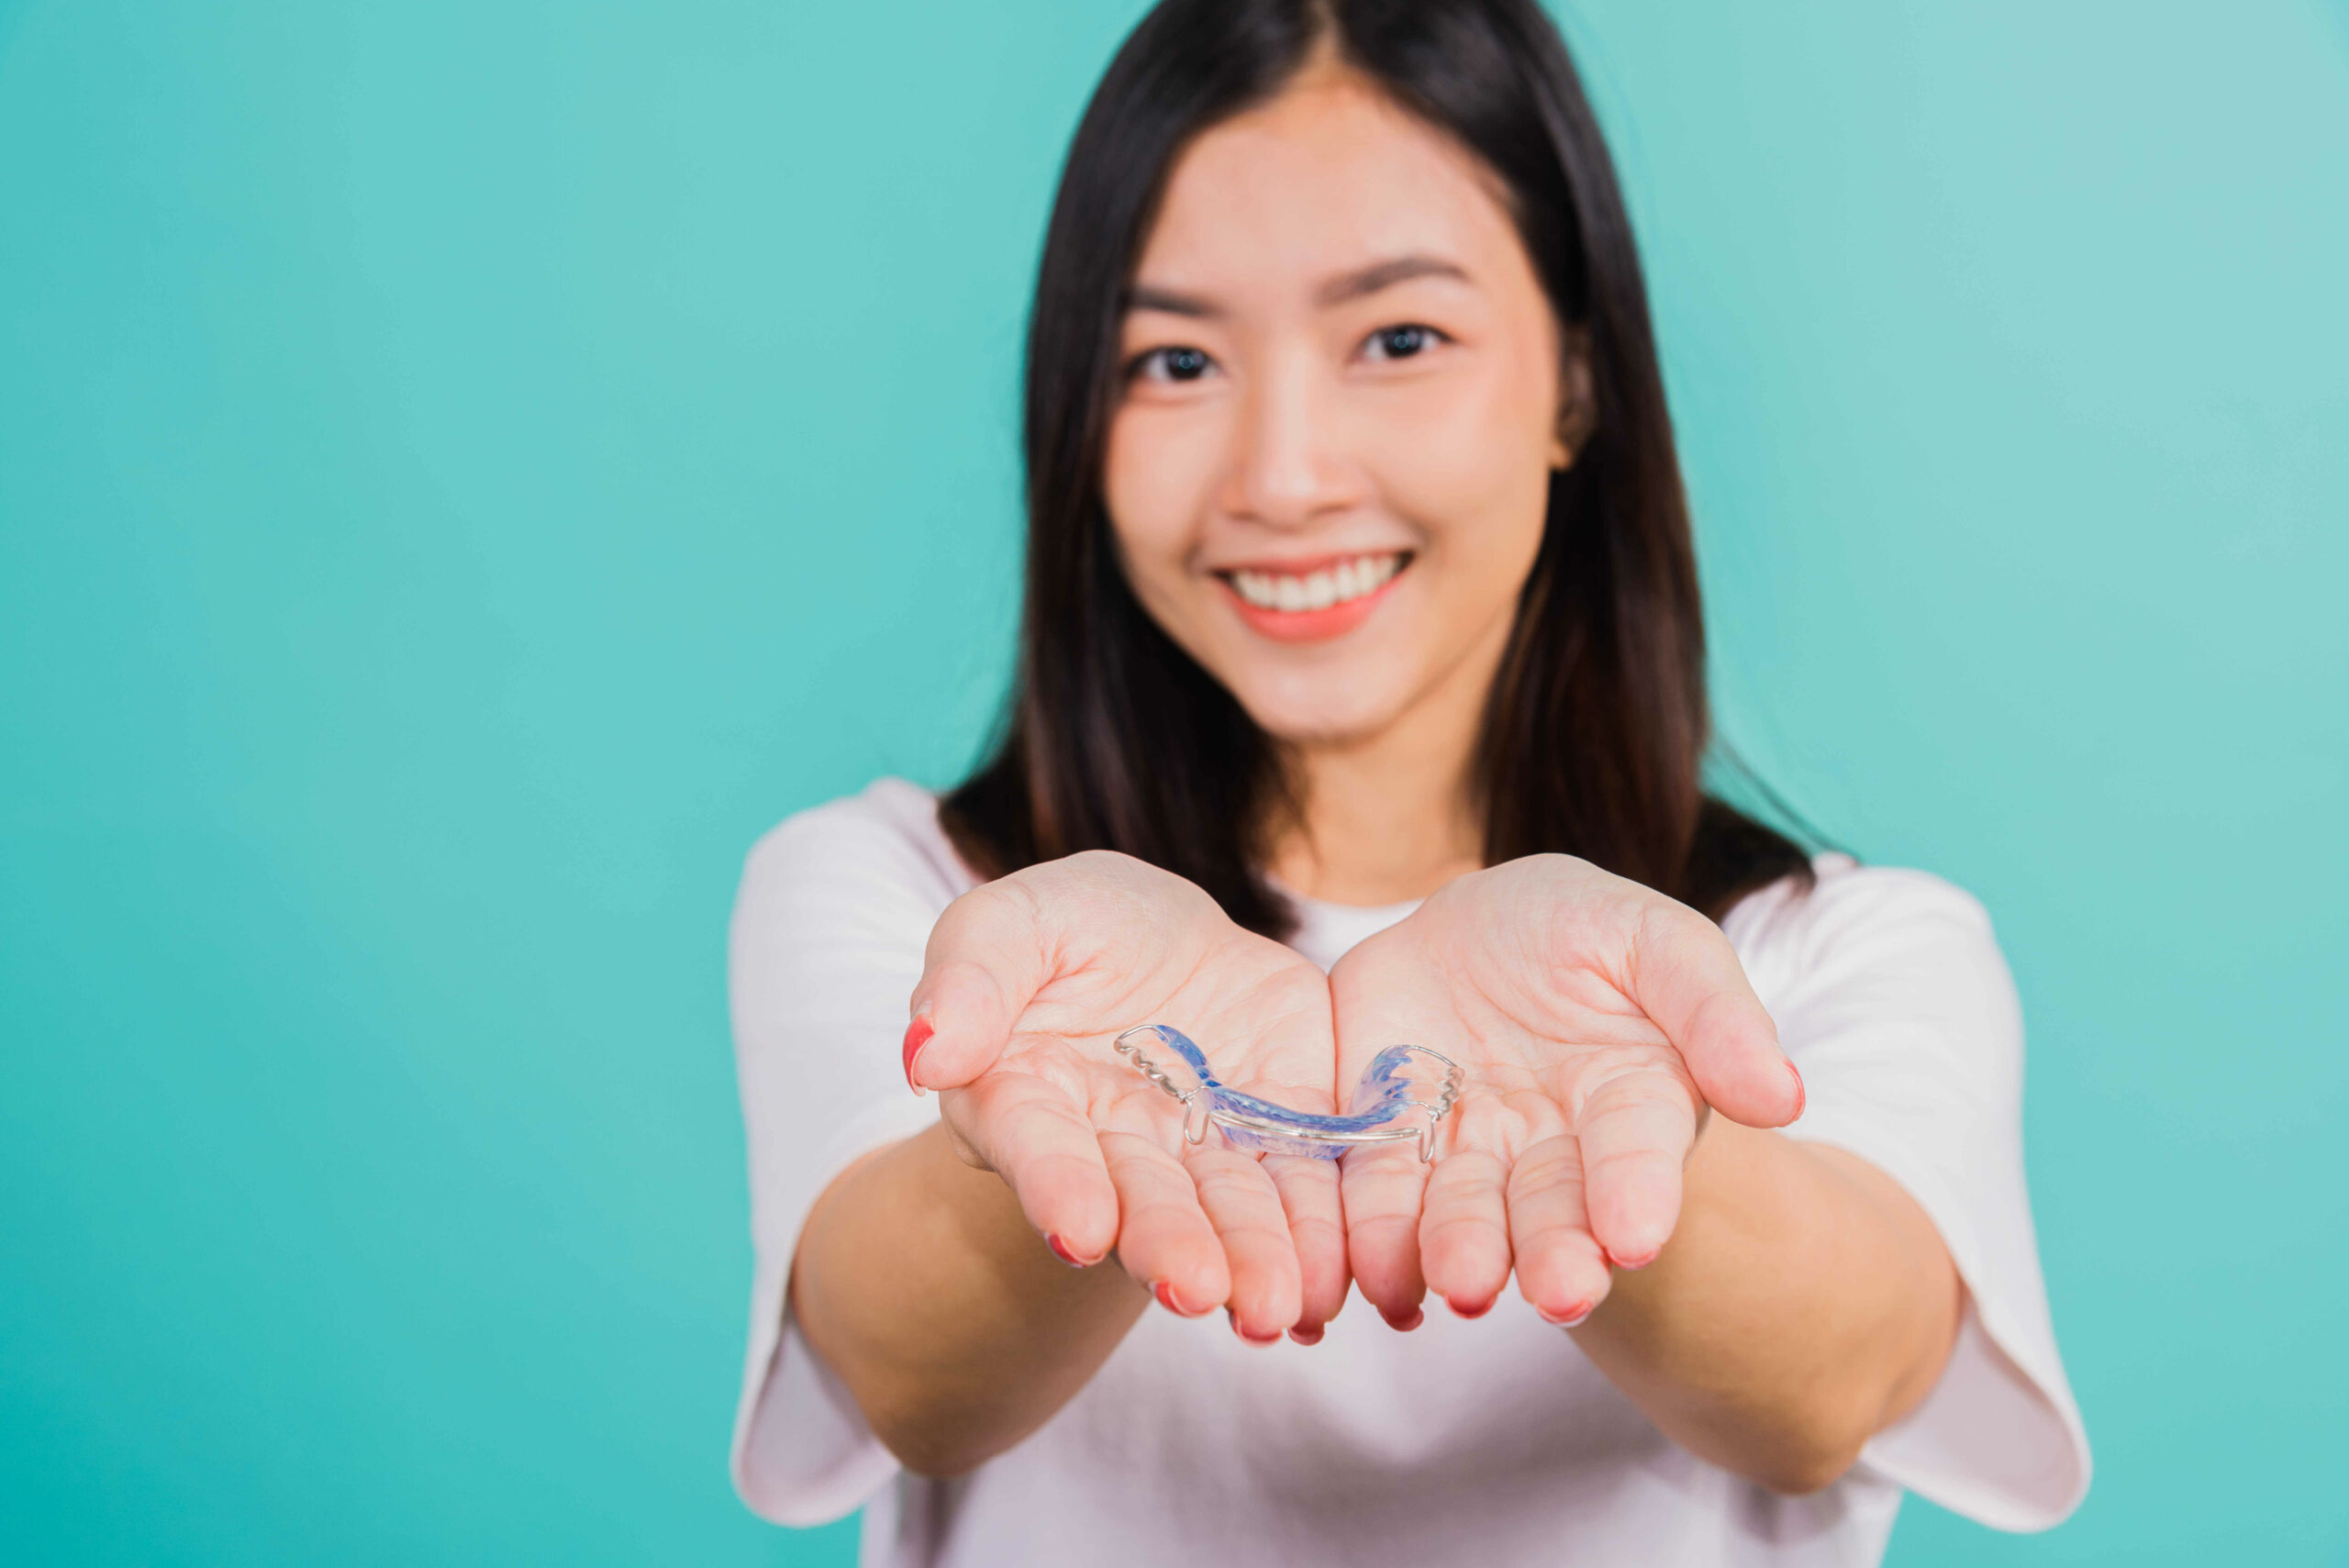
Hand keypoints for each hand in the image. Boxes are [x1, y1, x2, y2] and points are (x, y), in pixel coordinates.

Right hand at [906, 852, 1347, 1341]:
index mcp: (1026, 1099)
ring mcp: (1204, 1151)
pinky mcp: (1287, 1133)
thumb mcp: (1014, 918)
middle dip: (1168, 1245)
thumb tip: (927, 1052)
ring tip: (1279, 1305)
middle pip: (1141, 1200)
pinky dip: (1325, 1235)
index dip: (1058, 1188)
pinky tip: (1338, 1282)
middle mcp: (1114, 1148)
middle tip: (1198, 1291)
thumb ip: (974, 974)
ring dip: (1253, 1260)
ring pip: (1230, 1210)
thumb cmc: (1068, 929)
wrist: (1167, 938)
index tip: (1080, 1232)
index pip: (1037, 1148)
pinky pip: (1311, 1186)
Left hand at [1328, 855, 1802, 1327]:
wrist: (1471, 931)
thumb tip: (1783, 1097)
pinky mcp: (1388, 1149)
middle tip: (1557, 1294)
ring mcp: (1469, 1156)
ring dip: (1462, 1254)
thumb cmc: (1582, 932)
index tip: (1634, 1238)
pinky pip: (1378, 1197)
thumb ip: (1714, 1011)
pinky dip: (1376, 1241)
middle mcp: (1552, 1150)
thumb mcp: (1653, 940)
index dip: (1637, 1193)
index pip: (1637, 1153)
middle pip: (1553, 1207)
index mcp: (1632, 1102)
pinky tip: (1379, 1277)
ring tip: (1462, 1284)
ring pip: (1464, 1214)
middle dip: (1555, 1252)